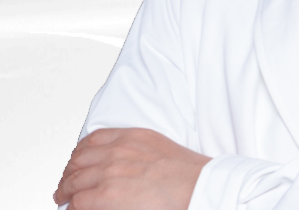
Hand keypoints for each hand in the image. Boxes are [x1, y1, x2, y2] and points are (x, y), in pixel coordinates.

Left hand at [53, 127, 210, 208]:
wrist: (193, 185)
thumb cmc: (183, 172)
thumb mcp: (157, 146)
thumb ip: (135, 149)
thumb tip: (121, 165)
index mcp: (130, 136)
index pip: (92, 139)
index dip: (79, 152)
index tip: (77, 162)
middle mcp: (116, 151)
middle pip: (78, 160)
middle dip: (68, 173)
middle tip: (66, 184)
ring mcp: (108, 172)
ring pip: (72, 181)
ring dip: (65, 192)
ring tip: (63, 199)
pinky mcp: (104, 195)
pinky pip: (77, 202)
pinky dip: (72, 207)